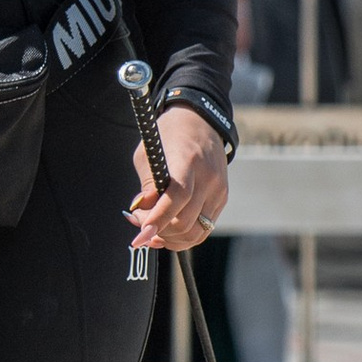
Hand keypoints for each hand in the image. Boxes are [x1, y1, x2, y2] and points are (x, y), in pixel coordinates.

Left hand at [128, 103, 230, 254]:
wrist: (200, 123)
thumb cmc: (169, 136)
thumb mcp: (148, 154)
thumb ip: (147, 186)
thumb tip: (141, 214)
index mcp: (188, 162)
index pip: (177, 197)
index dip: (158, 219)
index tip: (141, 233)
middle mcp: (208, 178)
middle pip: (185, 221)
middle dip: (158, 230)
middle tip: (139, 224)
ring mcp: (218, 191)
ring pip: (195, 232)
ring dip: (170, 238)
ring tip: (152, 231)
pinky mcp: (222, 199)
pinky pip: (203, 229)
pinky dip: (184, 237)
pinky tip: (167, 232)